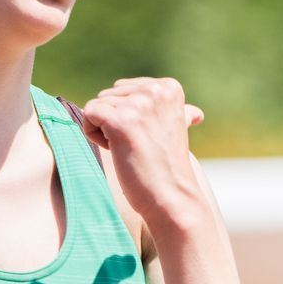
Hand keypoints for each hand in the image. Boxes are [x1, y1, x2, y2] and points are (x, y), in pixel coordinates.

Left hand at [76, 77, 205, 228]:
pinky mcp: (120, 120)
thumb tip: (193, 113)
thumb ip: (176, 113)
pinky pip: (88, 113)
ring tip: (130, 149)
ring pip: (97, 105)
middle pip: (108, 95)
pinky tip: (114, 149)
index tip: (147, 136)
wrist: (171, 196)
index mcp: (169, 87)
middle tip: (138, 145)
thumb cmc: (169, 168)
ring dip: (104, 131)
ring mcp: (138, 104)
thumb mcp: (176, 131)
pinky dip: (92, 134)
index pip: (123, 89)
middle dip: (114, 121)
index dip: (127, 116)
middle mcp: (155, 90)